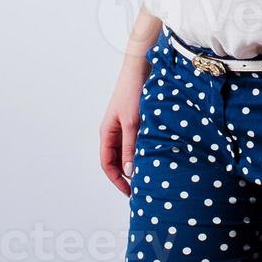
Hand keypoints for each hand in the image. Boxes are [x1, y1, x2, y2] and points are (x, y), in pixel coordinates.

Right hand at [99, 64, 146, 196]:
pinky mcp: (135, 122)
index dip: (117, 180)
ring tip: (148, 176)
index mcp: (107, 133)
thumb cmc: (132, 92)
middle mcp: (114, 132)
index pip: (107, 164)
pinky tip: (154, 157)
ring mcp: (124, 127)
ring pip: (127, 153)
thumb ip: (130, 147)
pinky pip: (136, 143)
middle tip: (140, 189)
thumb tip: (129, 172)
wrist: (141, 69)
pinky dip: (142, 152)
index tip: (130, 192)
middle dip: (126, 176)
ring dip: (134, 164)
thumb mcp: (132, 123)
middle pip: (116, 161)